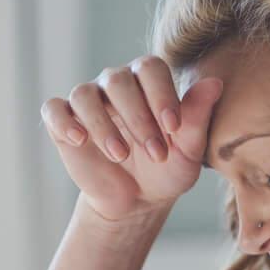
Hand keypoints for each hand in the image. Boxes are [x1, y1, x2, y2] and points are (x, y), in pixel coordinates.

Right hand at [40, 55, 222, 225]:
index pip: (150, 68)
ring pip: (84, 94)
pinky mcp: (63, 123)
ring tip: (120, 156)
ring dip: (102, 125)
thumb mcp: (187, 151)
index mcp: (147, 82)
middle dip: (137, 117)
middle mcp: (115, 84)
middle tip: (154, 153)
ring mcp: (88, 102)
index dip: (161, 94)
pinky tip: (79, 140)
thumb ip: (197, 118)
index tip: (173, 128)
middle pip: (117, 79)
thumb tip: (215, 83)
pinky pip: (54, 109)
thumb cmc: (165, 169)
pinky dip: (63, 121)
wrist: (136, 201)